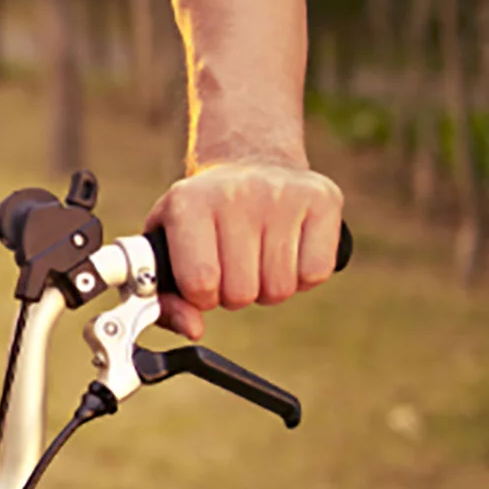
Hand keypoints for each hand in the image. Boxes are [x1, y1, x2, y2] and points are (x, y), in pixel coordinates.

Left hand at [144, 159, 344, 338]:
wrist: (249, 159)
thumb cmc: (204, 213)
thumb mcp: (170, 241)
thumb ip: (166, 293)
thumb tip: (193, 329)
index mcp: (188, 202)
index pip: (199, 282)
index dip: (202, 296)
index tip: (203, 279)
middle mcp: (234, 193)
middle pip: (242, 292)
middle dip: (236, 291)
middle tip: (233, 263)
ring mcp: (281, 193)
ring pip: (281, 289)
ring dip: (268, 285)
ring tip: (258, 254)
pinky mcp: (322, 199)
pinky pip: (315, 274)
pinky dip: (302, 275)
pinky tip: (287, 248)